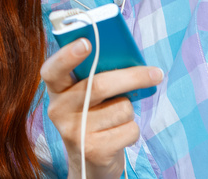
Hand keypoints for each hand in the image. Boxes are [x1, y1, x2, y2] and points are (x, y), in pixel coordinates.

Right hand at [40, 38, 163, 178]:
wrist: (89, 164)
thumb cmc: (93, 118)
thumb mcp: (87, 96)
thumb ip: (96, 76)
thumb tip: (130, 60)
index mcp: (56, 90)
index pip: (52, 69)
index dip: (67, 55)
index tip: (87, 42)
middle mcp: (59, 110)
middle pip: (99, 85)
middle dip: (132, 77)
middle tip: (155, 73)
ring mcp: (74, 132)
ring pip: (121, 108)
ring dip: (129, 111)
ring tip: (117, 118)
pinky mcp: (93, 151)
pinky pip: (129, 129)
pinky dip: (132, 131)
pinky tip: (119, 135)